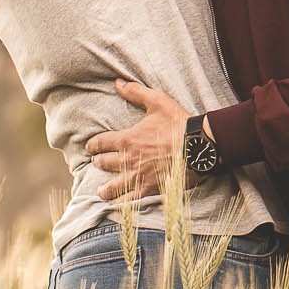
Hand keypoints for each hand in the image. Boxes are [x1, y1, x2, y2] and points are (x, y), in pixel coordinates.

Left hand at [84, 79, 199, 200]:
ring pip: (113, 186)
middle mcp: (128, 159)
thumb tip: (117, 83)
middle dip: (98, 162)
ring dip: (105, 188)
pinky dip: (121, 204)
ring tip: (102, 190)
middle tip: (97, 163)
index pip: (100, 143)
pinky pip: (131, 200)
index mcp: (127, 139)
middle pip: (104, 163)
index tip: (90, 147)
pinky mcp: (150, 189)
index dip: (93, 145)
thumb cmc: (179, 123)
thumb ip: (135, 92)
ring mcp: (138, 176)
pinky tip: (116, 206)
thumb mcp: (157, 102)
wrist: (199, 146)